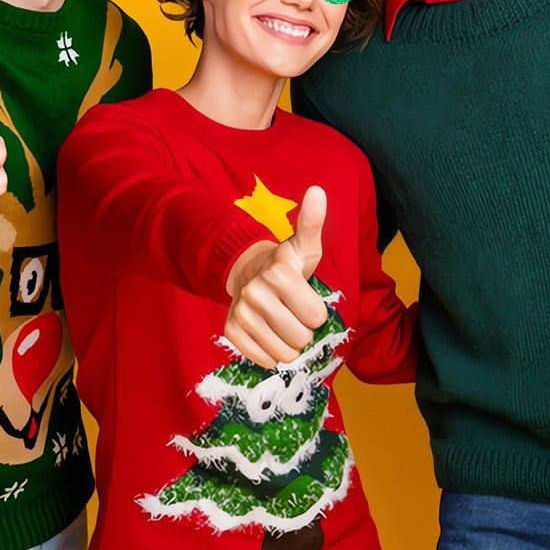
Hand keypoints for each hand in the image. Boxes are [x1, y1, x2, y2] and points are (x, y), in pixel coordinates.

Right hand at [224, 185, 329, 368]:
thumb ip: (313, 222)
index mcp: (280, 273)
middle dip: (302, 329)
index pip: (317, 318)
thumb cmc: (287, 264)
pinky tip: (267, 332)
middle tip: (293, 311)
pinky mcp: (231, 330)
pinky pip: (263, 359)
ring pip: (284, 354)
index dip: (315, 311)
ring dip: (288, 343)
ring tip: (281, 321)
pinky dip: (270, 352)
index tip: (306, 298)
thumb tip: (318, 190)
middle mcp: (257, 293)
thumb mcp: (305, 246)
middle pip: (301, 338)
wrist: (247, 272)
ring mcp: (242, 312)